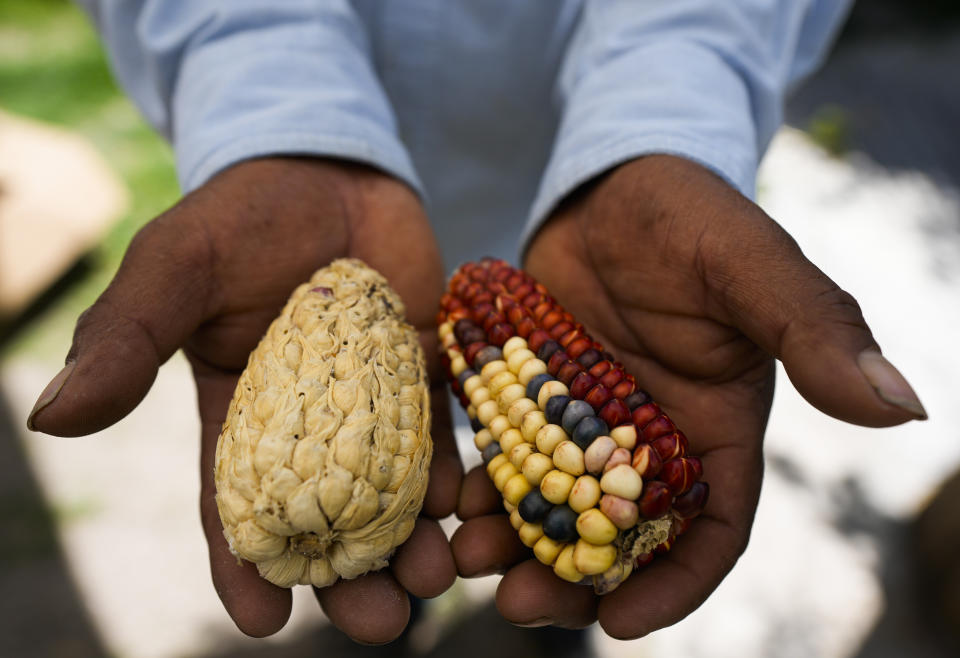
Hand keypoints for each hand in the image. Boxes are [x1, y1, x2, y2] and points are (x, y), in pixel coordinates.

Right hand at [27, 158, 461, 643]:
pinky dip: (455, 473)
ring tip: (433, 579)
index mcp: (240, 417)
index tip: (263, 620)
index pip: (237, 508)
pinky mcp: (426, 375)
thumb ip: (125, 338)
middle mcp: (312, 426)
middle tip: (382, 623)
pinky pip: (444, 435)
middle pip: (329, 521)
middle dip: (351, 578)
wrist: (328, 169)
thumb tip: (51, 419)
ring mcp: (375, 405)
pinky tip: (466, 504)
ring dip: (414, 542)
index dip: (246, 567)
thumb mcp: (176, 268)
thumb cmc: (242, 217)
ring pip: (394, 493)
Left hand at [452, 155, 924, 636]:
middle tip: (516, 603)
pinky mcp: (530, 395)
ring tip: (467, 558)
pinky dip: (479, 483)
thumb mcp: (750, 266)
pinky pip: (501, 454)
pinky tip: (446, 499)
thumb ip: (814, 330)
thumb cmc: (690, 216)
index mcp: (714, 428)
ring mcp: (583, 421)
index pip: (708, 529)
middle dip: (571, 578)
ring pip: (549, 505)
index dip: (671, 583)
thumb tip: (902, 405)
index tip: (620, 622)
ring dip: (512, 541)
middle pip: (614, 535)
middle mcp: (647, 438)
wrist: (612, 181)